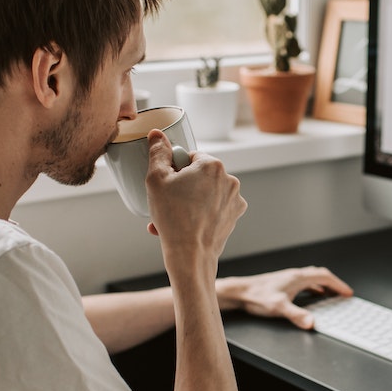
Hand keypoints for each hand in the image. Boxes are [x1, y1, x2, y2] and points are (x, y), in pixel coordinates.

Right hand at [145, 130, 245, 263]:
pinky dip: (199, 214)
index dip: (174, 171)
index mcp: (212, 165)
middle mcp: (229, 179)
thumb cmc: (173, 217)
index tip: (167, 185)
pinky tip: (185, 226)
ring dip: (187, 202)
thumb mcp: (156, 179)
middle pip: (198, 176)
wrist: (190, 255)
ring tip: (171, 219)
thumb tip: (157, 135)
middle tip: (166, 203)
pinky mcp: (234, 216)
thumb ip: (158, 153)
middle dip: (181, 188)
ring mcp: (234, 199)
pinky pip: (213, 208)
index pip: (188, 157)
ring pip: (204, 193)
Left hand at [219, 266, 352, 329]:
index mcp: (298, 278)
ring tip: (332, 295)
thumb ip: (297, 315)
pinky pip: (304, 283)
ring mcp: (289, 278)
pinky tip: (312, 295)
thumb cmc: (257, 297)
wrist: (240, 292)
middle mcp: (295, 275)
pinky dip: (314, 288)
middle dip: (334, 284)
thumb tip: (312, 323)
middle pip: (321, 275)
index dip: (339, 285)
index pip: (325, 277)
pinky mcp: (283, 283)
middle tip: (343, 294)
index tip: (348, 293)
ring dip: (324, 285)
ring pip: (312, 278)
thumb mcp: (279, 308)